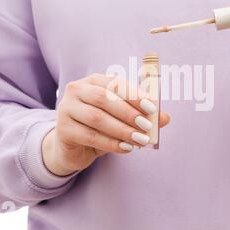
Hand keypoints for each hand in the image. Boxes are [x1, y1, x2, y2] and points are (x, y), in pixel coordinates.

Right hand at [42, 73, 169, 175]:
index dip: (134, 95)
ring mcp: (66, 109)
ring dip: (122, 130)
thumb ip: (142, 115)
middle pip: (104, 99)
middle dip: (129, 113)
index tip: (152, 108)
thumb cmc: (100, 127)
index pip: (115, 83)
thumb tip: (166, 118)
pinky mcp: (63, 130)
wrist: (71, 147)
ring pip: (97, 118)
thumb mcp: (121, 119)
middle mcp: (76, 90)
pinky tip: (126, 148)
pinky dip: (111, 143)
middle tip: (148, 126)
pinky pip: (90, 136)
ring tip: (141, 140)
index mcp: (93, 81)